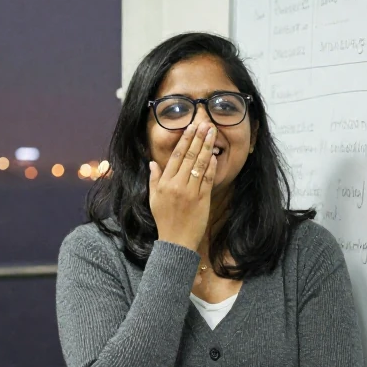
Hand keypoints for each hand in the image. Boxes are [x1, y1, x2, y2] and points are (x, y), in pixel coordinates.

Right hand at [149, 122, 216, 250]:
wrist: (176, 241)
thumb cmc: (164, 220)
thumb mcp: (154, 199)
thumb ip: (154, 179)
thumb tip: (152, 163)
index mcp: (165, 183)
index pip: (176, 156)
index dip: (185, 140)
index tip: (191, 127)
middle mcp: (177, 185)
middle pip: (190, 156)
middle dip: (198, 138)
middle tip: (205, 124)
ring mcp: (191, 192)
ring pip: (200, 165)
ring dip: (207, 147)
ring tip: (212, 134)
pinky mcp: (202, 200)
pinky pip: (208, 179)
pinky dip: (211, 167)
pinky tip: (214, 156)